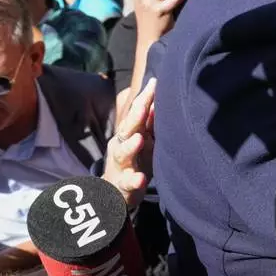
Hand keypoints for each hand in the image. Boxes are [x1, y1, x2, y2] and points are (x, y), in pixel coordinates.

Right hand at [104, 78, 155, 209]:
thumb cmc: (135, 162)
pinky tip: (140, 178)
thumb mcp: (144, 142)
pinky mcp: (123, 185)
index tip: (154, 83)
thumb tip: (159, 100)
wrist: (116, 192)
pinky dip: (133, 180)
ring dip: (131, 146)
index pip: (137, 113)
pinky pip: (127, 182)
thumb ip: (150, 124)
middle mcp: (122, 146)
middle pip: (127, 129)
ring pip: (123, 154)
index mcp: (129, 134)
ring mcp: (121, 165)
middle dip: (135, 117)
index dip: (144, 99)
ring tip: (140, 139)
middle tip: (144, 105)